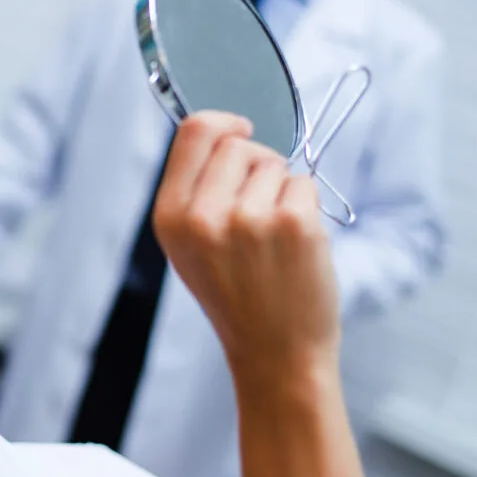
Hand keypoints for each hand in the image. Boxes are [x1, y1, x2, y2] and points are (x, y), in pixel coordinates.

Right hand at [151, 111, 339, 381]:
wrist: (274, 354)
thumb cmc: (237, 296)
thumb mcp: (190, 246)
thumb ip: (195, 190)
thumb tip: (225, 131)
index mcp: (169, 218)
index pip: (194, 131)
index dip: (223, 122)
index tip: (242, 129)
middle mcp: (202, 217)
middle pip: (239, 144)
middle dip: (256, 166)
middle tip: (259, 212)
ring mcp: (249, 220)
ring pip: (275, 164)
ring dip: (282, 192)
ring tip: (274, 240)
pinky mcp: (294, 225)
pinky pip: (304, 184)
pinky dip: (306, 208)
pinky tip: (296, 246)